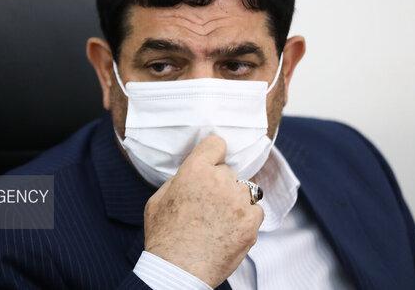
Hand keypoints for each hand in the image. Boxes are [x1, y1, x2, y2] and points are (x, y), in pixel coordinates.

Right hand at [143, 135, 263, 287]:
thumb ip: (178, 180)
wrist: (179, 270)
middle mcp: (220, 181)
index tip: (212, 162)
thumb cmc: (164, 237)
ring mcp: (239, 202)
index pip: (216, 144)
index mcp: (195, 170)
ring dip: (235, 200)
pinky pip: (256, 210)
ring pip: (245, 189)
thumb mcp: (158, 199)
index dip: (213, 154)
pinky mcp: (251, 222)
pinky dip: (246, 218)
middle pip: (229, 171)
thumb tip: (191, 174)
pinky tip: (229, 229)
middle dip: (220, 183)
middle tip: (208, 203)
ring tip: (219, 219)